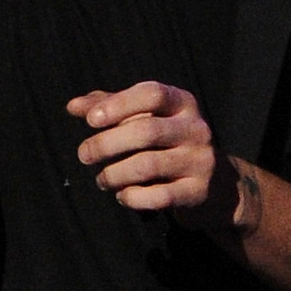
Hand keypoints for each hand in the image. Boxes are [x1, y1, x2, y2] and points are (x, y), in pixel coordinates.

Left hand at [68, 80, 245, 230]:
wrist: (217, 185)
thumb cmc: (168, 142)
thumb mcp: (144, 117)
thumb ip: (109, 107)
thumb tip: (73, 106)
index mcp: (182, 103)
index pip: (151, 94)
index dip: (119, 104)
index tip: (91, 120)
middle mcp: (197, 128)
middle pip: (146, 131)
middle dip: (106, 144)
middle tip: (84, 155)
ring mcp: (201, 161)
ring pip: (149, 165)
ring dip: (114, 174)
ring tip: (101, 179)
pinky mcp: (199, 192)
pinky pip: (159, 196)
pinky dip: (133, 197)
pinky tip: (122, 195)